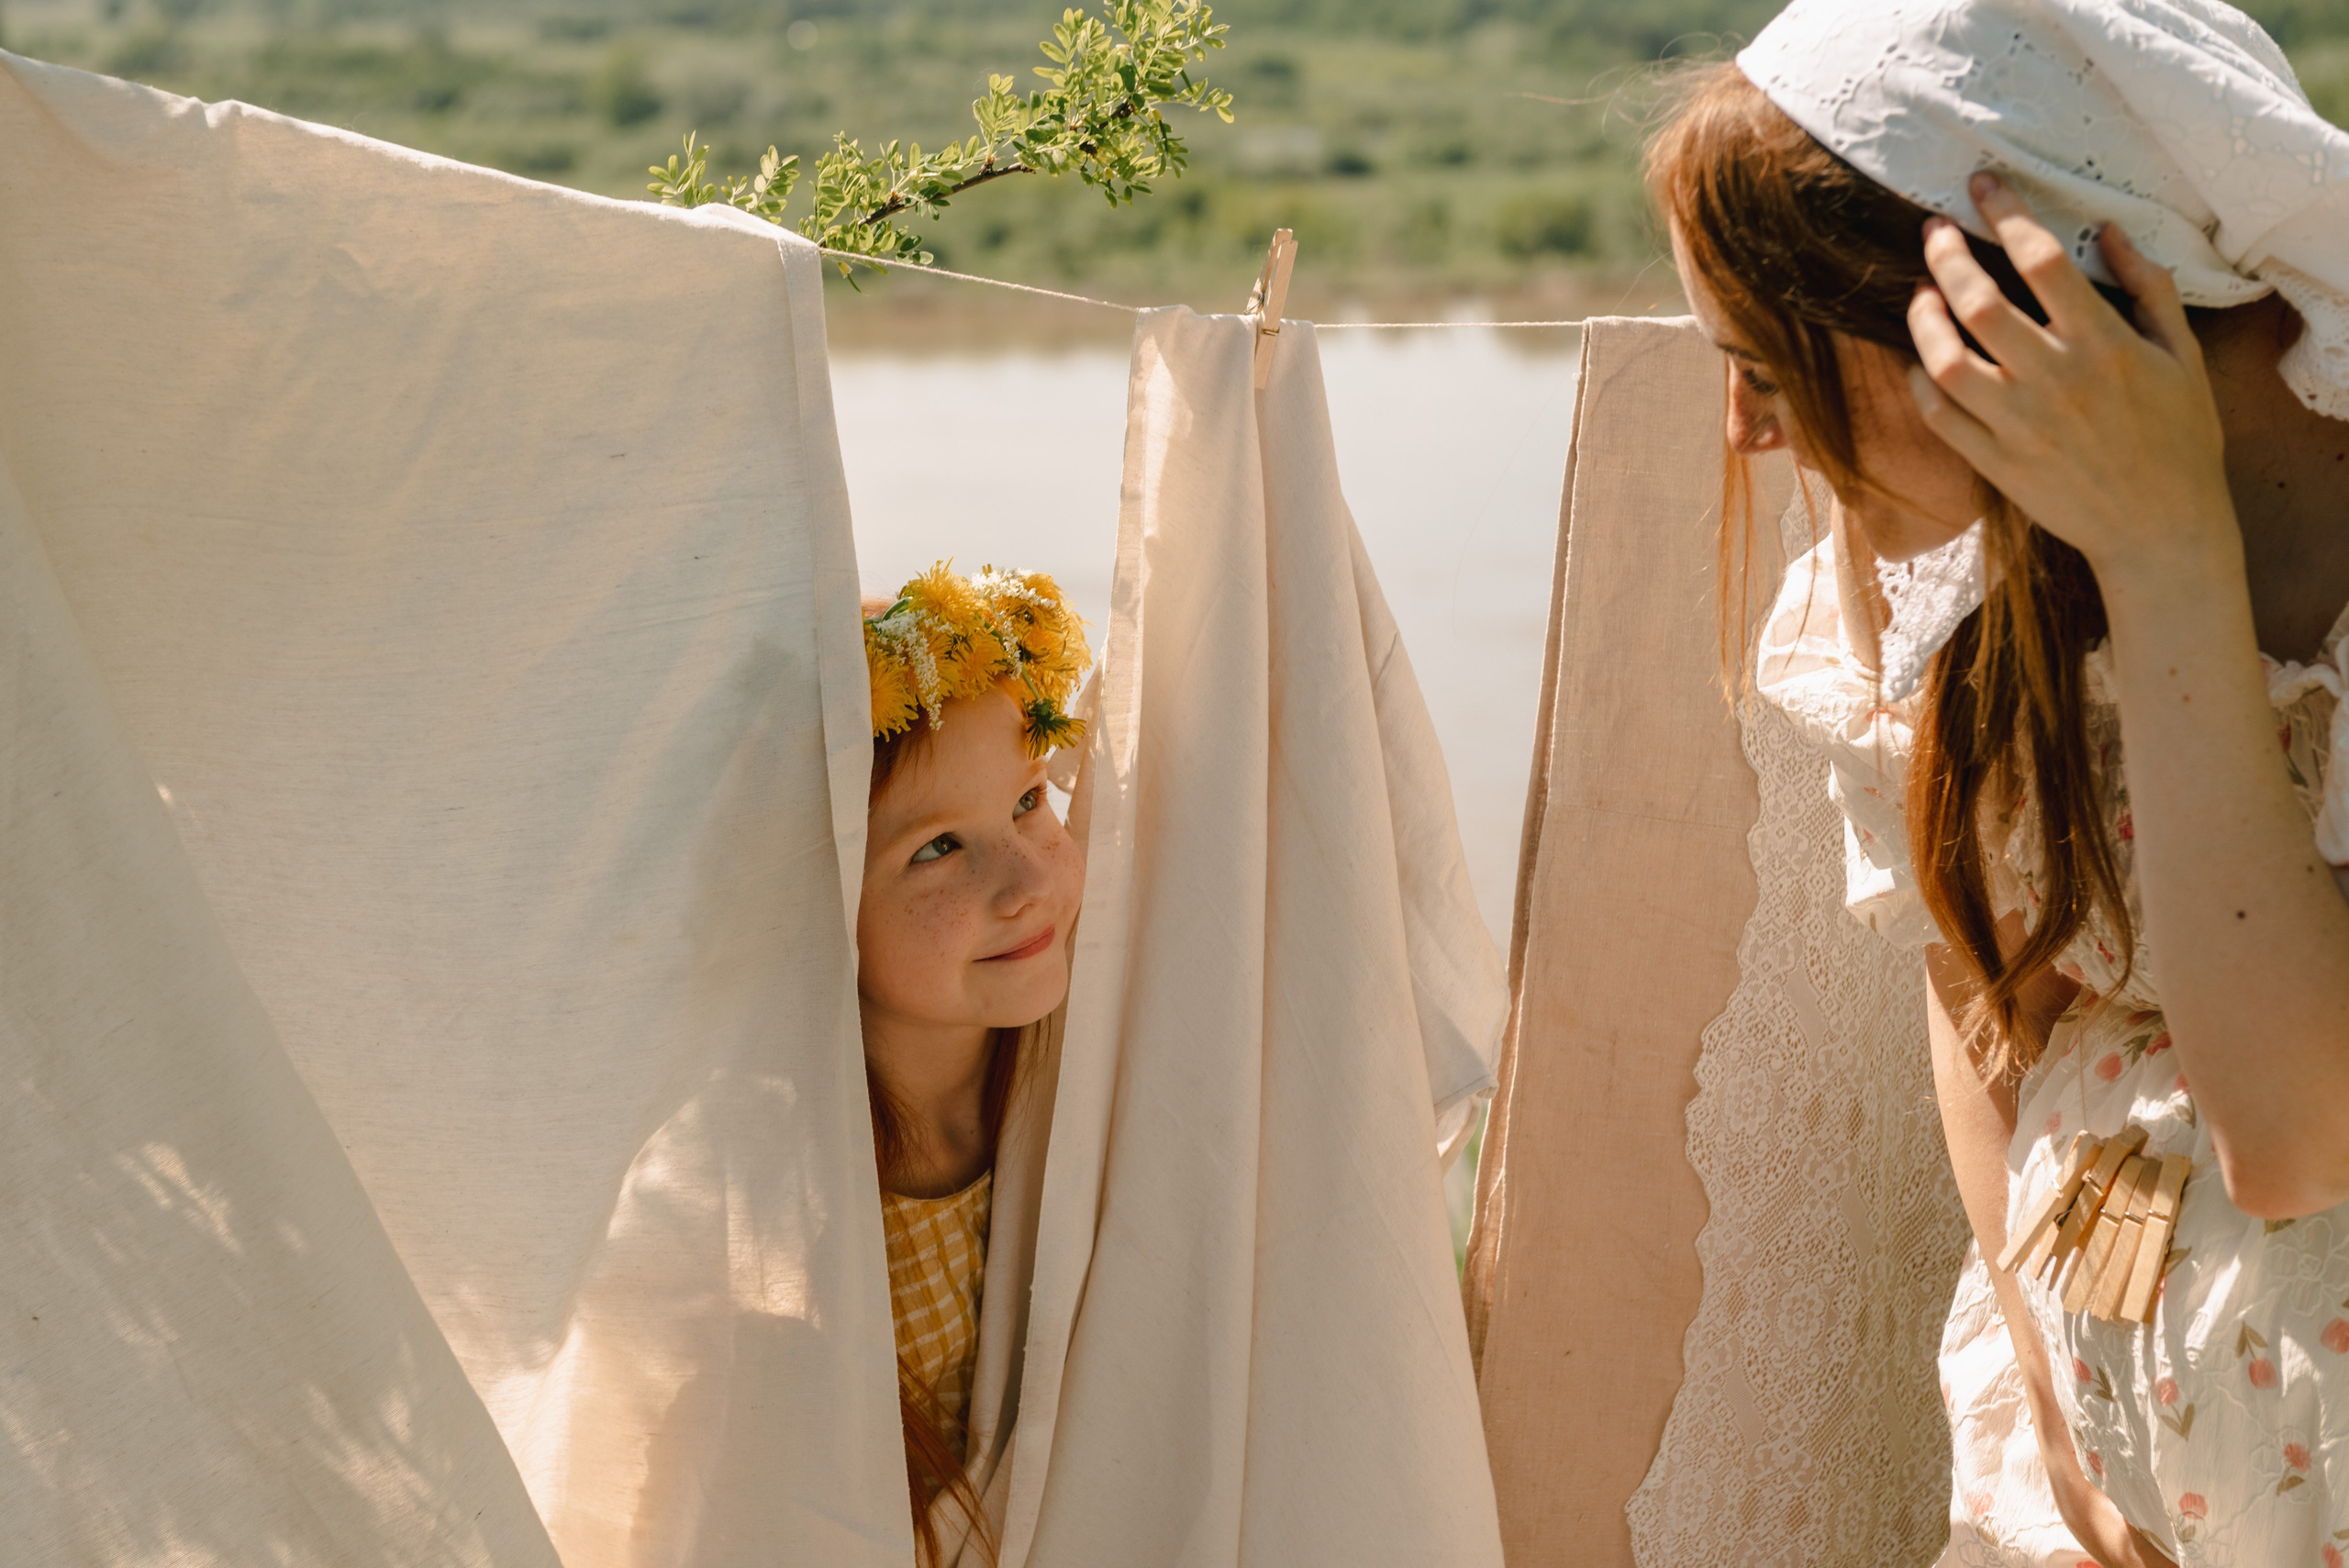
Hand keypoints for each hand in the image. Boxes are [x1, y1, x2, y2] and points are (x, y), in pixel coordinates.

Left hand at [1904, 173, 2238, 592]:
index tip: (1982, 186)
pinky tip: (1923, 358)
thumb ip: (2147, 287)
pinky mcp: (1996, 464)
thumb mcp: (2181, 354)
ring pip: (1947, 360)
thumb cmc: (2178, 435)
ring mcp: (2020, 426)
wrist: (2161, 528)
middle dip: (1948, 256)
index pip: (2043, 262)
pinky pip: (1939, 417)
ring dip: (1924, 319)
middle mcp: (2056, 382)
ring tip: (1921, 292)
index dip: (2007, 214)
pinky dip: (1922, 381)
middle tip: (1935, 231)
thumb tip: (2108, 231)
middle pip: (1980, 304)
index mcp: (2105, 346)